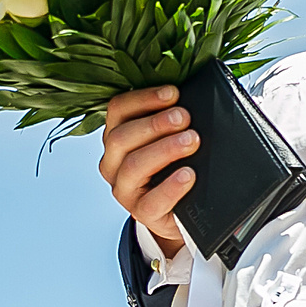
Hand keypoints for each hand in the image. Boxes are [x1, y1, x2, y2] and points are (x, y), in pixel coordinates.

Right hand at [98, 83, 196, 254]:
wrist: (180, 213)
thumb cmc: (174, 168)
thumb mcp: (170, 139)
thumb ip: (172, 120)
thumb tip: (192, 98)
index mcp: (117, 138)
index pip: (118, 110)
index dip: (144, 98)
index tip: (173, 93)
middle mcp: (114, 163)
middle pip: (121, 137)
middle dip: (155, 124)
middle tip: (184, 117)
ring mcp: (125, 190)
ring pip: (133, 166)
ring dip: (164, 149)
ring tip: (192, 141)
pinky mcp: (142, 213)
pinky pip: (152, 201)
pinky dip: (171, 186)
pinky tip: (188, 175)